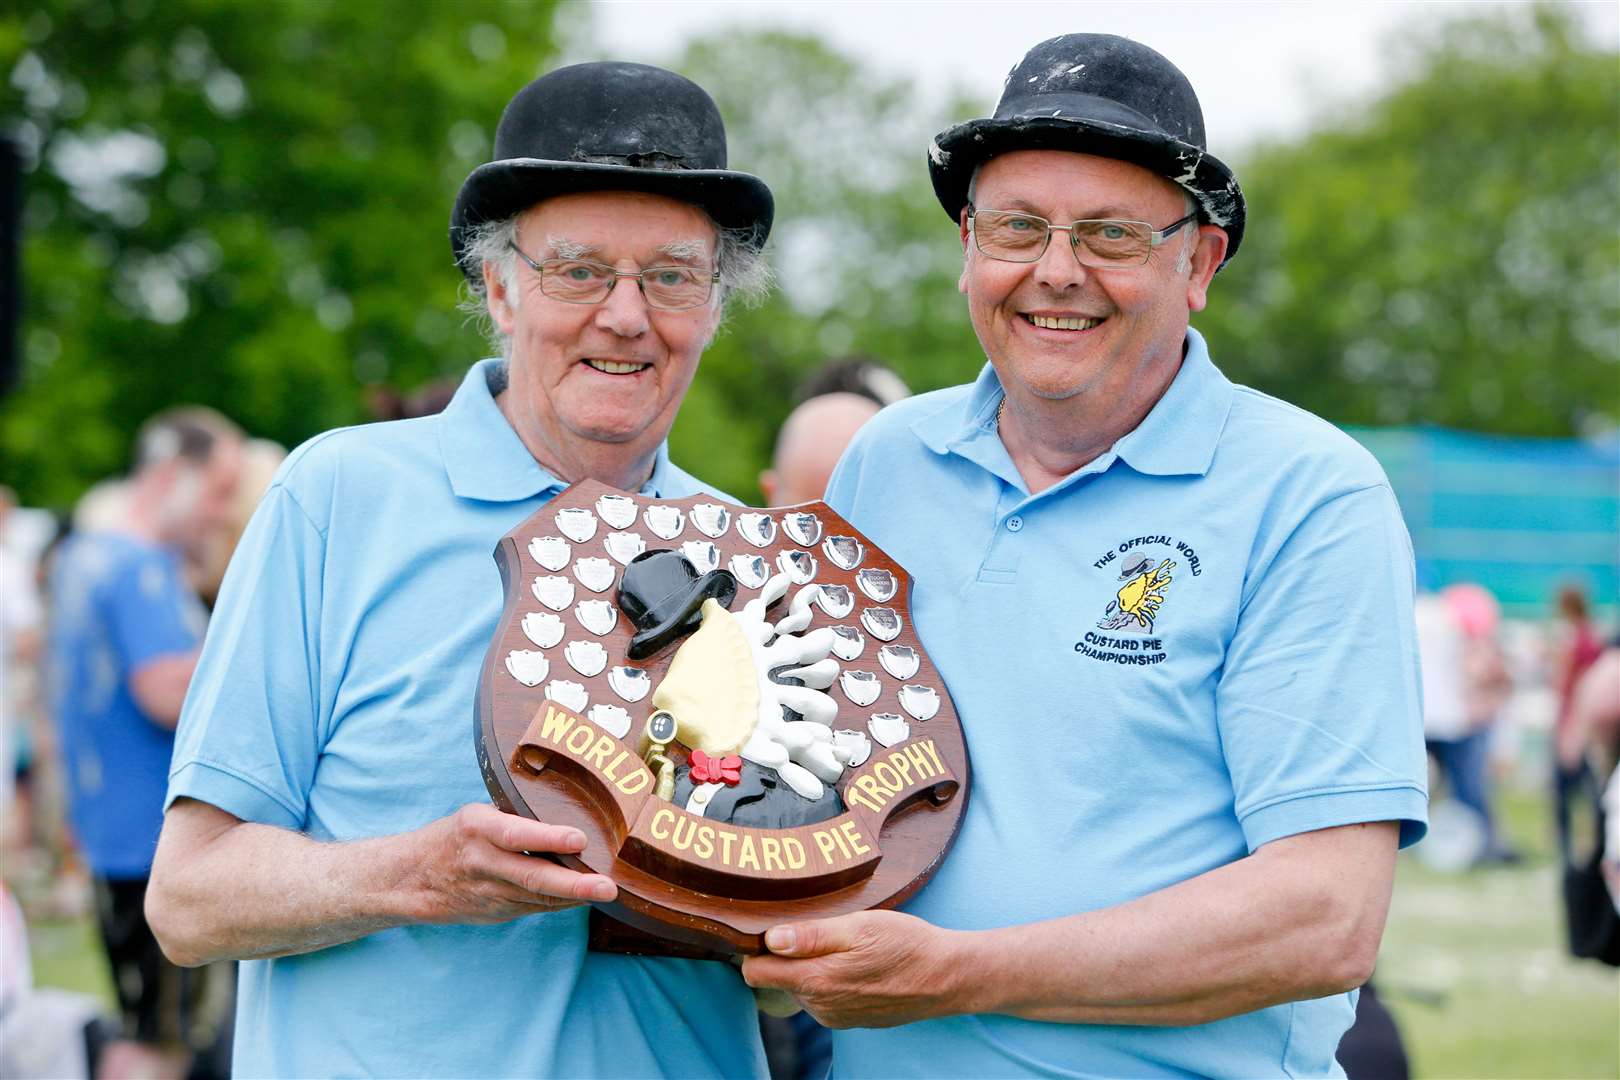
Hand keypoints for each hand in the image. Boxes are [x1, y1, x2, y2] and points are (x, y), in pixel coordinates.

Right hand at [406, 803, 617, 923]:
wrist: (411, 879)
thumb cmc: (456, 837)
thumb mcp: (477, 815)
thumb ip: (514, 816)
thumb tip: (568, 809)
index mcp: (477, 828)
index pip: (515, 833)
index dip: (548, 838)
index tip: (580, 839)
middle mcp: (483, 862)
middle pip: (532, 876)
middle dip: (574, 884)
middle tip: (607, 887)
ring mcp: (489, 893)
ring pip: (538, 897)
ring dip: (575, 897)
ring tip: (607, 892)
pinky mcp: (496, 912)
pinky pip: (535, 907)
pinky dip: (562, 903)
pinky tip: (586, 897)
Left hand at [740, 910, 969, 1028]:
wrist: (946, 977)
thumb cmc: (905, 944)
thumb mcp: (859, 926)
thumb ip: (812, 936)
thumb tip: (771, 939)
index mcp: (816, 981)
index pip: (754, 972)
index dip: (756, 947)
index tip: (771, 925)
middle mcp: (819, 1006)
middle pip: (776, 979)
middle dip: (785, 954)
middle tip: (814, 926)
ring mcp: (834, 1016)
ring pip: (799, 987)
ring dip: (808, 965)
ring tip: (839, 941)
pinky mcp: (848, 1019)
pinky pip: (821, 997)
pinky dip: (827, 978)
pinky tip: (852, 960)